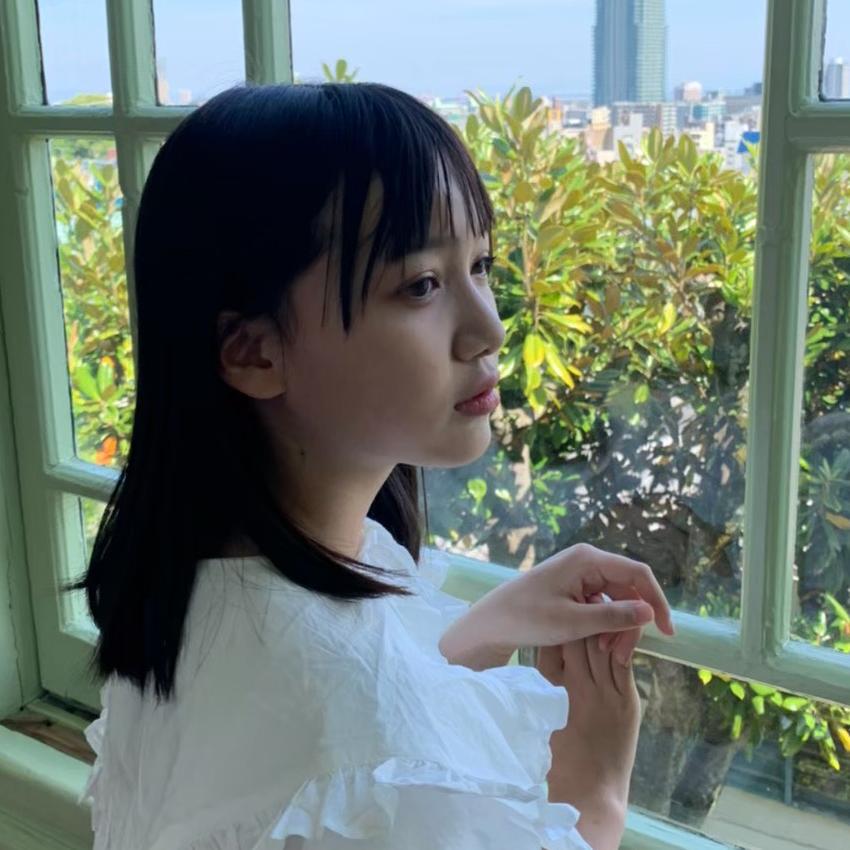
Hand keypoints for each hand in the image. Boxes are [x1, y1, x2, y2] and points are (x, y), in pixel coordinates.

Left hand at [440, 542, 673, 668]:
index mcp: (588, 559)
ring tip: (607, 654)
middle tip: (622, 655)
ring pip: (617, 600)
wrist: (491, 623)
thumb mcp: (573, 623)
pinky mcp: (573, 589)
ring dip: (618, 628)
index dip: (657, 601)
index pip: (638, 574)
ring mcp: (579, 574)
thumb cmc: (526, 618)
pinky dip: (605, 626)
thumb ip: (613, 617)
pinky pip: (602, 605)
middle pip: (629, 589)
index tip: (667, 632)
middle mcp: (586, 561)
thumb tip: (650, 612)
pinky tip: (598, 646)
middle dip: (632, 622)